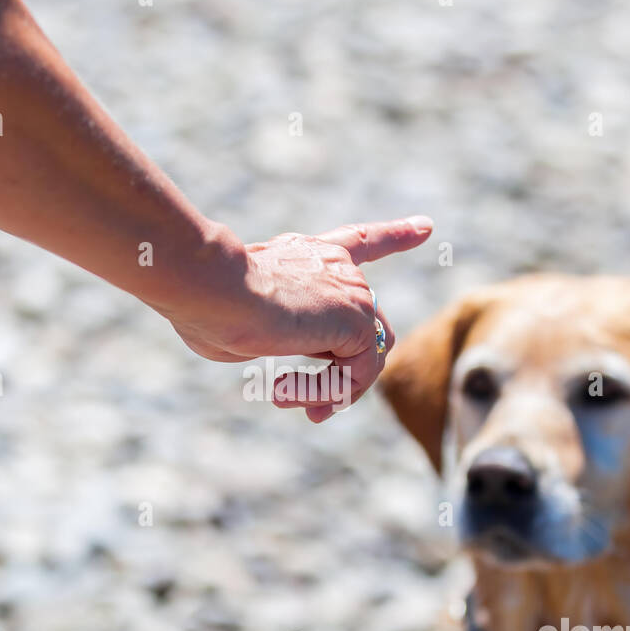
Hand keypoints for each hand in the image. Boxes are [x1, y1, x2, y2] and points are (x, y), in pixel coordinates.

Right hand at [168, 216, 433, 421]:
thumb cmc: (203, 303)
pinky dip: (327, 392)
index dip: (395, 236)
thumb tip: (271, 343)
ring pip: (362, 357)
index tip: (426, 227)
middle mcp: (337, 265)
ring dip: (327, 389)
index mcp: (307, 253)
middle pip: (362, 330)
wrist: (210, 285)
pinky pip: (358, 374)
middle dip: (338, 376)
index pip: (361, 241)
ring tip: (285, 397)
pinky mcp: (359, 318)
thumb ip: (267, 329)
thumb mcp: (239, 317)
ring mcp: (353, 290)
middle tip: (297, 402)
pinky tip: (287, 390)